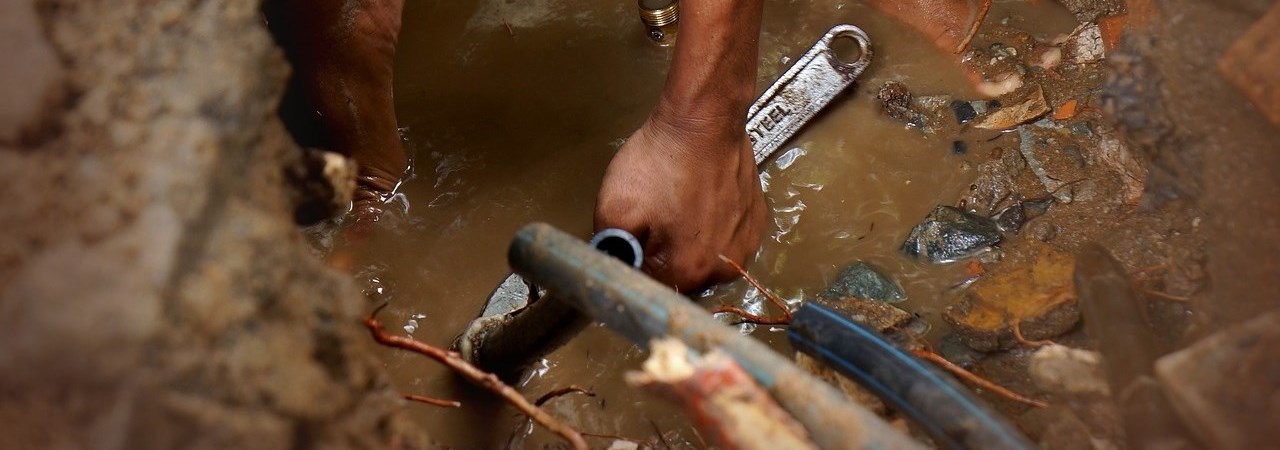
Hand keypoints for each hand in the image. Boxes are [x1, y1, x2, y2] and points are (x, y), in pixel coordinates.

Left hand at [595, 110, 765, 292]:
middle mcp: (725, 268)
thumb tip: (616, 274)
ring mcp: (746, 245)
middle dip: (662, 256)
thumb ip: (612, 253)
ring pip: (704, 258)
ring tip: (676, 206)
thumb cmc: (662, 161)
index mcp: (690, 271)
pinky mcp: (755, 222)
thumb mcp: (614, 209)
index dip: (636, 267)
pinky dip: (710, 226)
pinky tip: (697, 200)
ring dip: (687, 241)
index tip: (631, 242)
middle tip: (652, 218)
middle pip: (681, 277)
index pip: (653, 290)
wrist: (704, 120)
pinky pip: (724, 238)